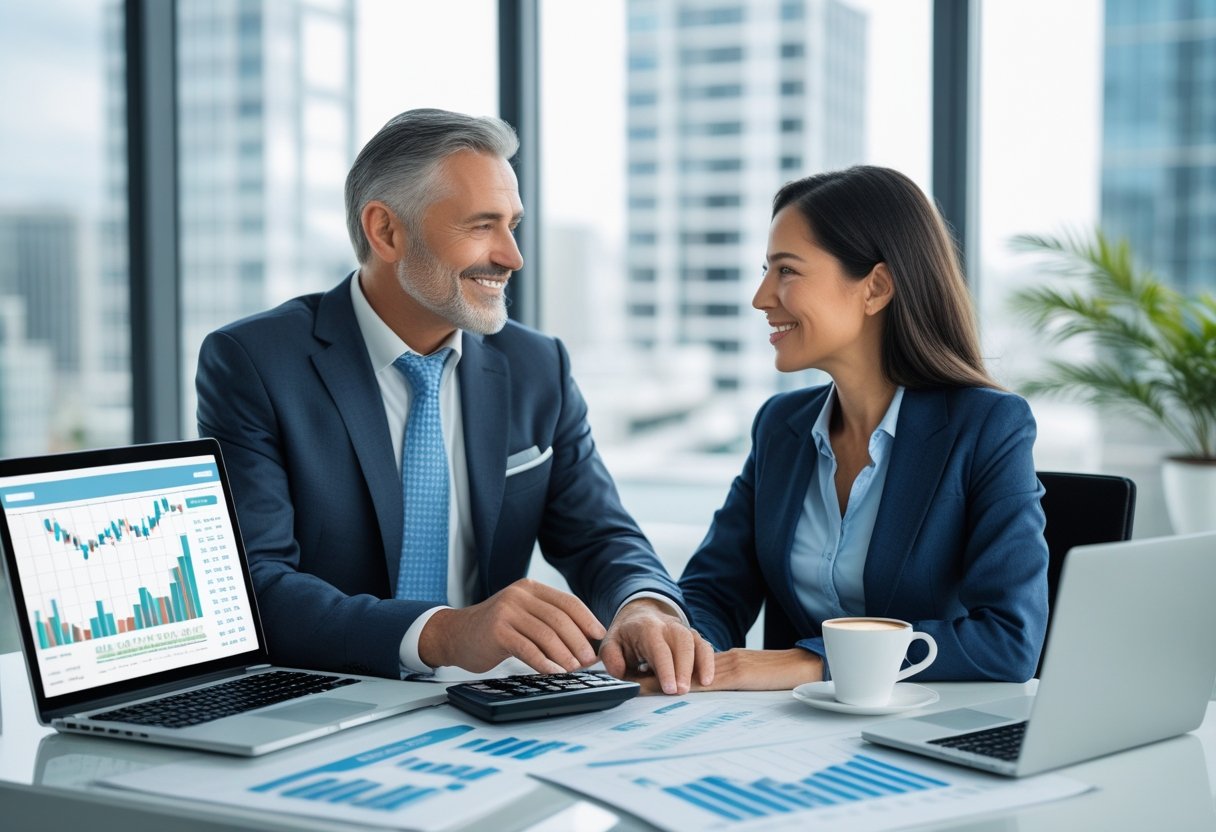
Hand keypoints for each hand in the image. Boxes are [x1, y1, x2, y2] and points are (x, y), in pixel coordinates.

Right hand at [417, 579, 605, 672]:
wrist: (455, 634)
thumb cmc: (494, 630)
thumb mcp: (522, 616)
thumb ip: (547, 621)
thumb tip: (585, 641)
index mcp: (530, 589)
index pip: (567, 602)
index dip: (587, 619)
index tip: (599, 636)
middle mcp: (519, 595)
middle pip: (559, 618)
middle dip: (579, 641)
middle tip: (589, 660)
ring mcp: (507, 611)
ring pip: (546, 634)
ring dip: (565, 654)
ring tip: (575, 669)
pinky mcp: (496, 631)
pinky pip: (527, 648)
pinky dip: (544, 662)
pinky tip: (554, 672)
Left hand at [598, 598, 714, 694]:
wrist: (640, 615)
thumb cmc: (626, 635)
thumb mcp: (611, 643)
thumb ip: (611, 658)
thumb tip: (619, 673)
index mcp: (646, 628)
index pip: (659, 647)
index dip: (665, 668)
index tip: (669, 688)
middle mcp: (668, 625)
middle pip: (682, 643)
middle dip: (684, 668)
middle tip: (682, 691)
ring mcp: (683, 629)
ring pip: (696, 642)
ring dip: (701, 663)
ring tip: (702, 684)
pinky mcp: (693, 637)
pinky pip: (704, 646)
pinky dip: (708, 661)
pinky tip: (707, 679)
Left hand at [629, 648, 821, 694]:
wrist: (810, 666)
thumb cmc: (782, 681)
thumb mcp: (750, 685)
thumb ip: (729, 689)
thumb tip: (707, 699)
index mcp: (722, 664)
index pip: (685, 667)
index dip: (660, 674)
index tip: (636, 684)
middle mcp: (721, 661)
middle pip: (679, 665)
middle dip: (653, 675)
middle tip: (628, 686)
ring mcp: (729, 664)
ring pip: (689, 672)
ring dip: (663, 679)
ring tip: (639, 689)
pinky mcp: (739, 672)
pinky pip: (709, 679)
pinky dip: (688, 684)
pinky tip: (674, 692)